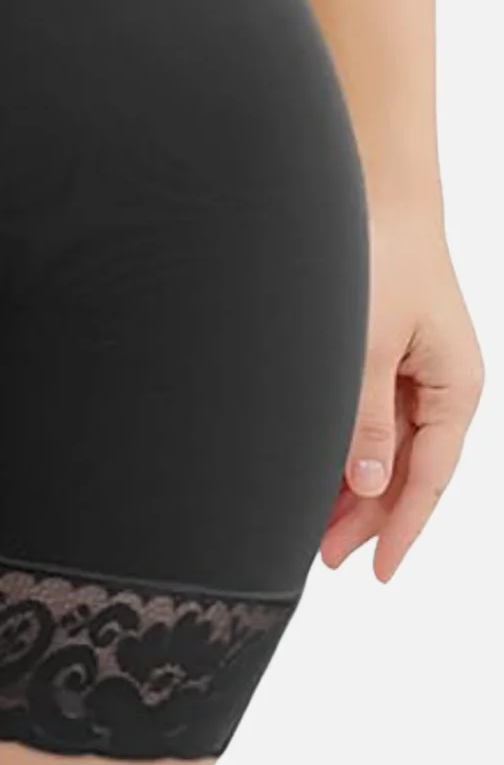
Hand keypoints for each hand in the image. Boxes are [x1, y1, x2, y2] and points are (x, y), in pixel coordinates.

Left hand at [320, 205, 482, 581]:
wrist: (374, 193)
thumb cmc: (381, 257)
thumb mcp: (367, 345)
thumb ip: (365, 417)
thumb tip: (369, 483)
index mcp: (455, 388)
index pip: (431, 478)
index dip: (401, 528)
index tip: (376, 571)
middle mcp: (440, 388)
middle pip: (407, 472)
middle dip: (366, 517)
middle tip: (319, 556)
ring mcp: (413, 375)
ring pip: (385, 451)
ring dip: (351, 489)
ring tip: (308, 528)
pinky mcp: (384, 360)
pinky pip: (369, 421)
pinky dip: (345, 450)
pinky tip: (315, 476)